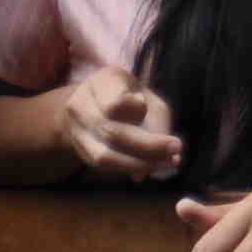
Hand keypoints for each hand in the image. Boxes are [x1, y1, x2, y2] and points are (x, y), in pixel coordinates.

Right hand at [48, 68, 183, 181]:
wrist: (88, 101)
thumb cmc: (126, 93)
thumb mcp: (147, 94)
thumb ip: (158, 121)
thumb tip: (164, 158)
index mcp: (102, 82)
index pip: (115, 103)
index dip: (136, 110)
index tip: (147, 108)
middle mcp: (80, 105)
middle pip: (112, 133)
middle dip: (148, 147)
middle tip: (176, 152)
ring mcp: (75, 130)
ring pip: (104, 157)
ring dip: (137, 165)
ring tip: (164, 165)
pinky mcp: (79, 151)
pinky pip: (103, 167)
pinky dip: (128, 169)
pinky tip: (147, 168)